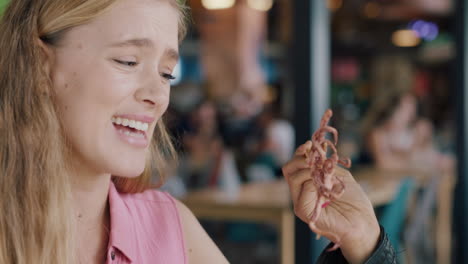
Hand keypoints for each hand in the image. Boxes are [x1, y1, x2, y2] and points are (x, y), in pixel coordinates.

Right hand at [282, 141, 379, 263]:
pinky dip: (312, 182)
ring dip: (308, 169)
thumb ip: (324, 165)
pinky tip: (324, 185)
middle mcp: (302, 192)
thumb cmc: (354, 201)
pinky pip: (302, 189)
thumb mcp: (339, 175)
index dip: (301, 152)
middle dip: (299, 158)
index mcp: (309, 183)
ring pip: (292, 177)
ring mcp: (300, 201)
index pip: (296, 165)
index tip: (310, 143)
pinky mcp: (302, 210)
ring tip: (323, 173)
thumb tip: (312, 152)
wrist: (362, 222)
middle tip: (312, 155)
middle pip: (289, 169)